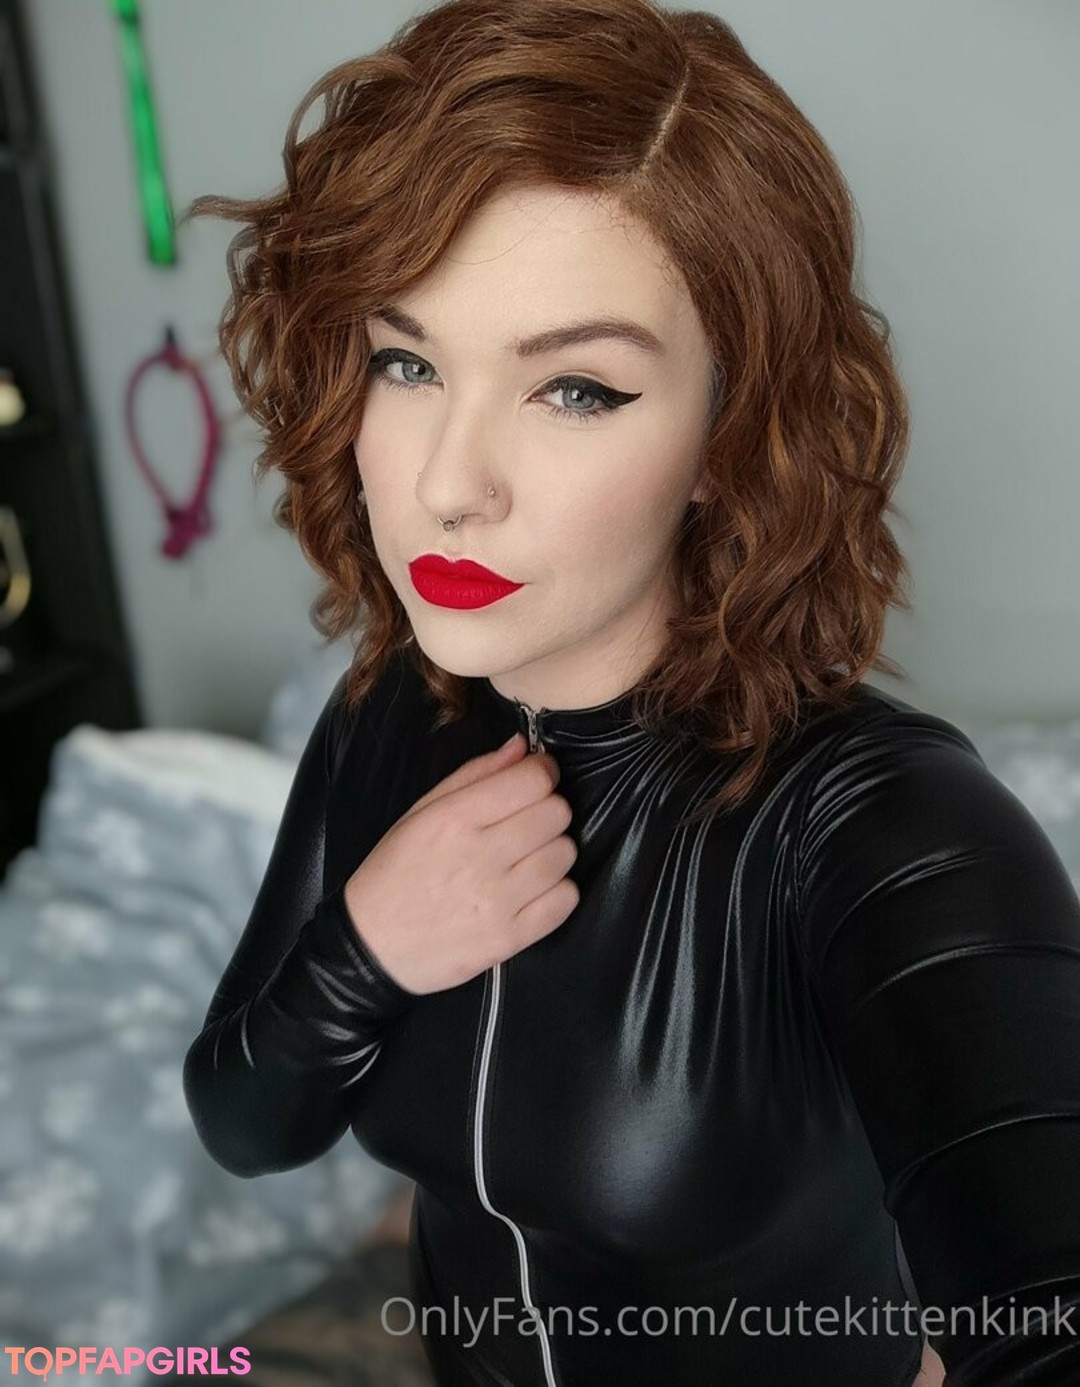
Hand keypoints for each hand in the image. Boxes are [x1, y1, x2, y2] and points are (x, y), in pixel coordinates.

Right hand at [343, 733, 578, 994]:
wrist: (372, 948)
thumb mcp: (420, 813)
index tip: (534, 779)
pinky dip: (557, 890)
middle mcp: (481, 856)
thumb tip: (521, 747)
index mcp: (454, 819)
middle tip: (526, 822)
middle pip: (556, 814)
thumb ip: (473, 775)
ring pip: (565, 854)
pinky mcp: (510, 938)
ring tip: (526, 859)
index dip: (542, 773)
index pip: (532, 781)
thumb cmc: (394, 873)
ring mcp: (498, 901)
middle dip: (547, 810)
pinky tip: (534, 890)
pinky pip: (566, 900)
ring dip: (552, 850)